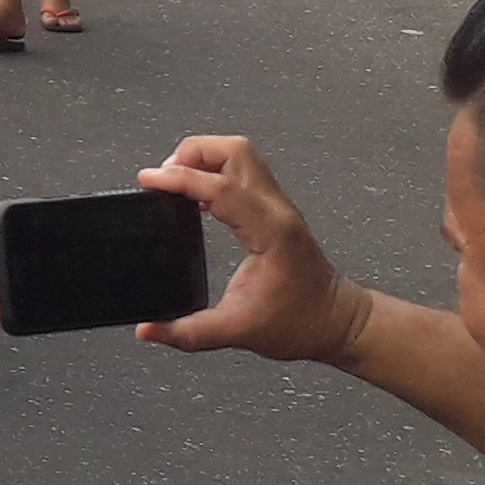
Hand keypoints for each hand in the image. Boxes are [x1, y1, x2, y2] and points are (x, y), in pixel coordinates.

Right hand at [133, 135, 362, 362]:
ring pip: (240, 154)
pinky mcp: (274, 209)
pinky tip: (197, 195)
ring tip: (175, 182)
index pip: (221, 186)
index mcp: (270, 232)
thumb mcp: (237, 333)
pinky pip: (243, 172)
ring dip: (203, 158)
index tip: (149, 181)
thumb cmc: (302, 324)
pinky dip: (214, 172)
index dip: (180, 178)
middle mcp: (277, 211)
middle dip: (191, 154)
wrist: (337, 324)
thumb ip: (187, 333)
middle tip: (162, 179)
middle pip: (234, 150)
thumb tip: (147, 330)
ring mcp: (278, 206)